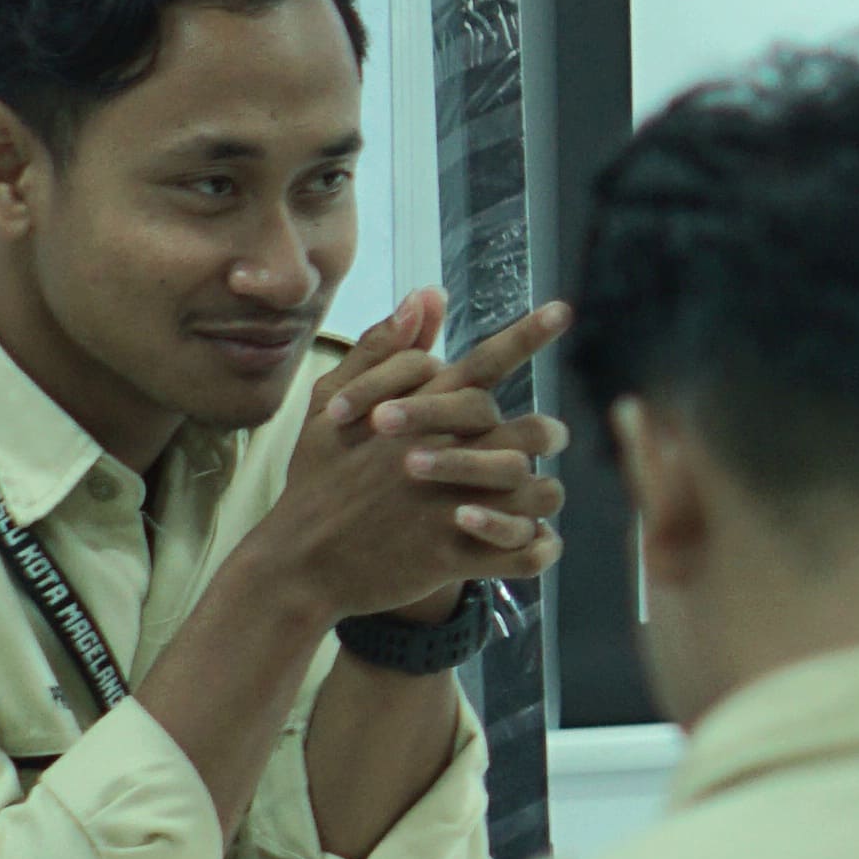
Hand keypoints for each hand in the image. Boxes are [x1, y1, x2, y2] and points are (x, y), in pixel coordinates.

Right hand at [258, 293, 573, 627]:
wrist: (297, 563)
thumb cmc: (317, 479)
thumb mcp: (328, 406)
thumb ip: (381, 350)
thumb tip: (426, 295)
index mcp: (421, 415)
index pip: (483, 363)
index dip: (526, 335)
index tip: (562, 310)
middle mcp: (445, 455)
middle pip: (533, 431)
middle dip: (547, 434)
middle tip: (542, 441)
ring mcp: (451, 506)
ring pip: (540, 493)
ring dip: (541, 495)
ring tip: (526, 499)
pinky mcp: (453, 555)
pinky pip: (526, 552)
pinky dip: (537, 550)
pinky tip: (529, 544)